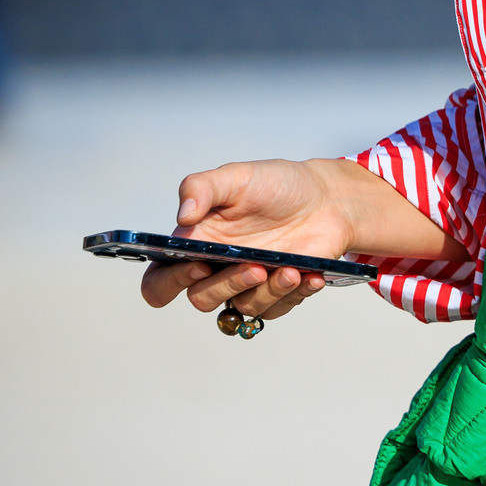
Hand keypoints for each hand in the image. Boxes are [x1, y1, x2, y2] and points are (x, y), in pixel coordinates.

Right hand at [140, 159, 352, 323]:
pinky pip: (279, 309)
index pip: (161, 279)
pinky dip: (295, 294)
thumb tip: (183, 215)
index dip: (169, 283)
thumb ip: (201, 188)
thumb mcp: (236, 176)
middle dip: (226, 286)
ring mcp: (249, 283)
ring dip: (267, 293)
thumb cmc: (275, 185)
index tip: (198, 265)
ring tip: (290, 270)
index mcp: (197, 244)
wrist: (324, 197)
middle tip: (254, 267)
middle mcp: (218, 269)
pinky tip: (309, 275)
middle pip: (202, 299)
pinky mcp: (279, 293)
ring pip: (244, 308)